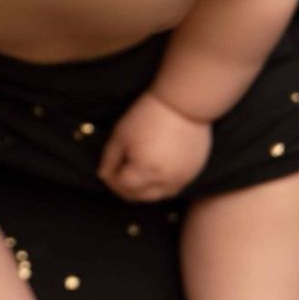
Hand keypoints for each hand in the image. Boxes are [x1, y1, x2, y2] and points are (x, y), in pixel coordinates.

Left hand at [97, 91, 213, 201]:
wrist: (184, 103)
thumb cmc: (148, 115)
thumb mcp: (121, 135)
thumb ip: (109, 159)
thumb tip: (104, 176)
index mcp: (145, 171)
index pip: (122, 186)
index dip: (111, 180)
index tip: (107, 170)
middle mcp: (165, 181)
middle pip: (139, 197)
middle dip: (125, 189)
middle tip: (118, 175)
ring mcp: (182, 179)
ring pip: (158, 196)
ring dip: (144, 189)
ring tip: (136, 174)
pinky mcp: (194, 172)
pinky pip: (174, 188)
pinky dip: (162, 185)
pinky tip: (155, 171)